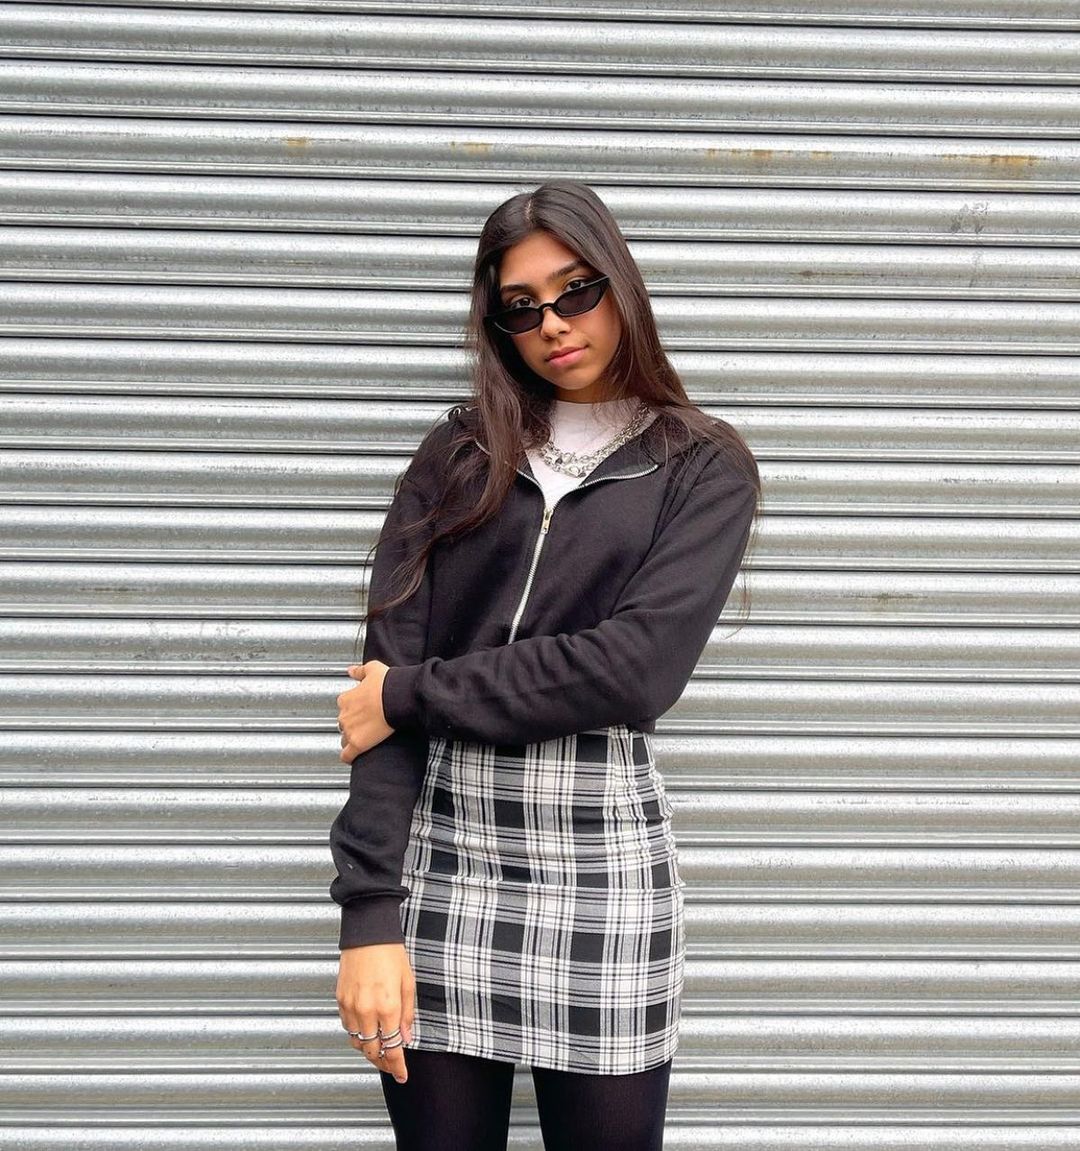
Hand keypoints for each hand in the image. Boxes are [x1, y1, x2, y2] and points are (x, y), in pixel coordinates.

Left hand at [337, 661, 394, 763]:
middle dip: (354, 725)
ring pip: (345, 739)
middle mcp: (344, 715)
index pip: (344, 708)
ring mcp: (349, 730)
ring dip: (353, 739)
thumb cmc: (388, 684)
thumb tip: (351, 671)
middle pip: (344, 724)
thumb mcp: (372, 669)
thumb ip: (359, 671)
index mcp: (345, 699)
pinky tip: (354, 757)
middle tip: (369, 723)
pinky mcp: (357, 743)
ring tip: (366, 738)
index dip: (354, 710)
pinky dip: (349, 757)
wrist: (398, 697)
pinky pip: (347, 755)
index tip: (363, 711)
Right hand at [337, 943, 415, 1083]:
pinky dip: (357, 1033)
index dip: (397, 1066)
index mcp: (388, 1006)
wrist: (368, 933)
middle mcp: (367, 1010)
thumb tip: (406, 1038)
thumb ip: (407, 1014)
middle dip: (383, 1062)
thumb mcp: (408, 983)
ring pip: (357, 1042)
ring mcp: (351, 1006)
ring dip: (368, 1049)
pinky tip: (366, 1030)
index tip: (402, 1075)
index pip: (392, 1048)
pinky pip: (347, 1027)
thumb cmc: (391, 953)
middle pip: (372, 1051)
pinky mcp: (340, 1000)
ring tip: (379, 1049)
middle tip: (391, 1064)